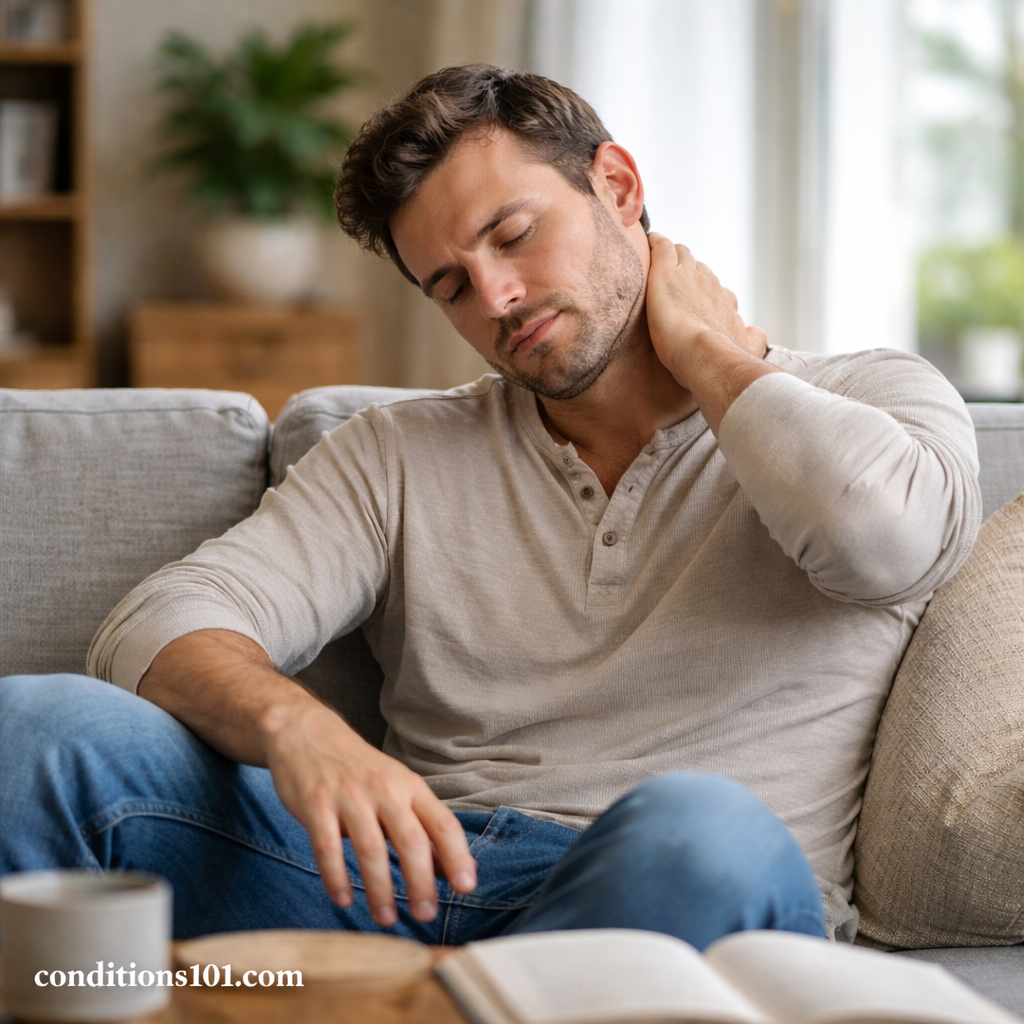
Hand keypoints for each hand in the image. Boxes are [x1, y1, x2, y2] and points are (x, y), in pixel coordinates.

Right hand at [138, 629, 476, 928]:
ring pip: (371, 850)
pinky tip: (343, 899)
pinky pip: (327, 848)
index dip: (458, 856)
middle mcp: (385, 790)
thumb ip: (422, 826)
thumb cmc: (359, 769)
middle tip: (426, 915)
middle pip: (412, 841)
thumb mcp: (397, 788)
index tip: (466, 887)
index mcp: (410, 787)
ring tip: (386, 918)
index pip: (443, 823)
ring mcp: (349, 797)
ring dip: (380, 890)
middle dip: (421, 883)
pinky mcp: (316, 804)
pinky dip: (336, 878)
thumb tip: (452, 868)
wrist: (307, 731)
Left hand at [645, 233, 765, 390]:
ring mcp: (688, 275)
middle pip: (698, 268)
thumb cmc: (723, 359)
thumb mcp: (747, 348)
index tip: (696, 296)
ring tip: (659, 257)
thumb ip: (752, 338)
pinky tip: (648, 242)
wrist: (707, 356)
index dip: (705, 290)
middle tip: (674, 276)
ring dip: (672, 255)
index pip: (715, 288)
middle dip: (688, 269)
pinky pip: (661, 247)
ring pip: (681, 254)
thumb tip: (755, 332)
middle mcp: (710, 285)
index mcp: (725, 302)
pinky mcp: (666, 273)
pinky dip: (655, 243)